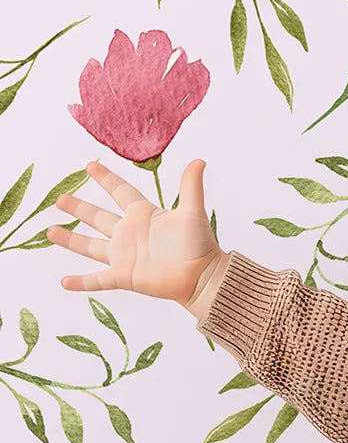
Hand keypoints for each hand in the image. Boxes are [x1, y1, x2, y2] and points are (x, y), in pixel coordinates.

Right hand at [44, 157, 224, 308]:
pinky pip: (99, 280)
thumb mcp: (192, 212)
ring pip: (90, 246)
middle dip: (79, 208)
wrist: (203, 276)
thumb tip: (199, 161)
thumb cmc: (200, 245)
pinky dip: (82, 282)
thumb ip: (191, 187)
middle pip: (98, 217)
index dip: (106, 179)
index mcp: (143, 214)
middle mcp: (129, 233)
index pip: (120, 191)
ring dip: (70, 240)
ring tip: (49, 231)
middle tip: (60, 199)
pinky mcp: (125, 276)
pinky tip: (65, 282)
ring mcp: (125, 256)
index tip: (90, 166)